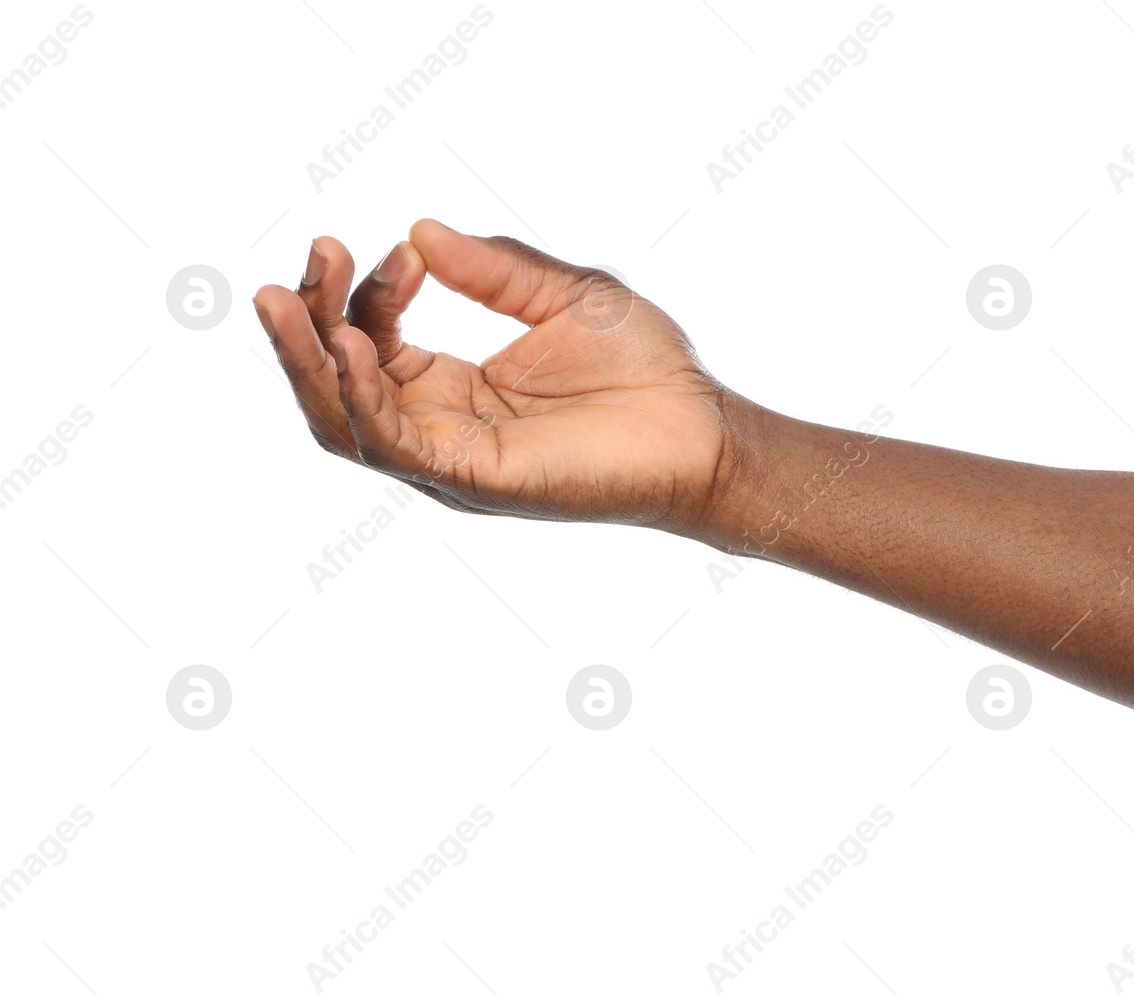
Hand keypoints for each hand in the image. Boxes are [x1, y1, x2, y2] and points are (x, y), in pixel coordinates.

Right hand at [252, 220, 734, 531]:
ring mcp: (453, 460)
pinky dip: (364, 399)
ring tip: (285, 299)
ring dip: (308, 360)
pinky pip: (396, 445)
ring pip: (345, 420)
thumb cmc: (645, 370)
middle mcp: (442, 429)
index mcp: (455, 389)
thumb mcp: (564, 296)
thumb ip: (495, 269)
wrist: (703, 428)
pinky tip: (355, 349)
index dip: (370, 291)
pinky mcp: (476, 480)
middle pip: (340, 382)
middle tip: (310, 257)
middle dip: (310, 321)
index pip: (375, 339)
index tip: (399, 248)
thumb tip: (420, 231)